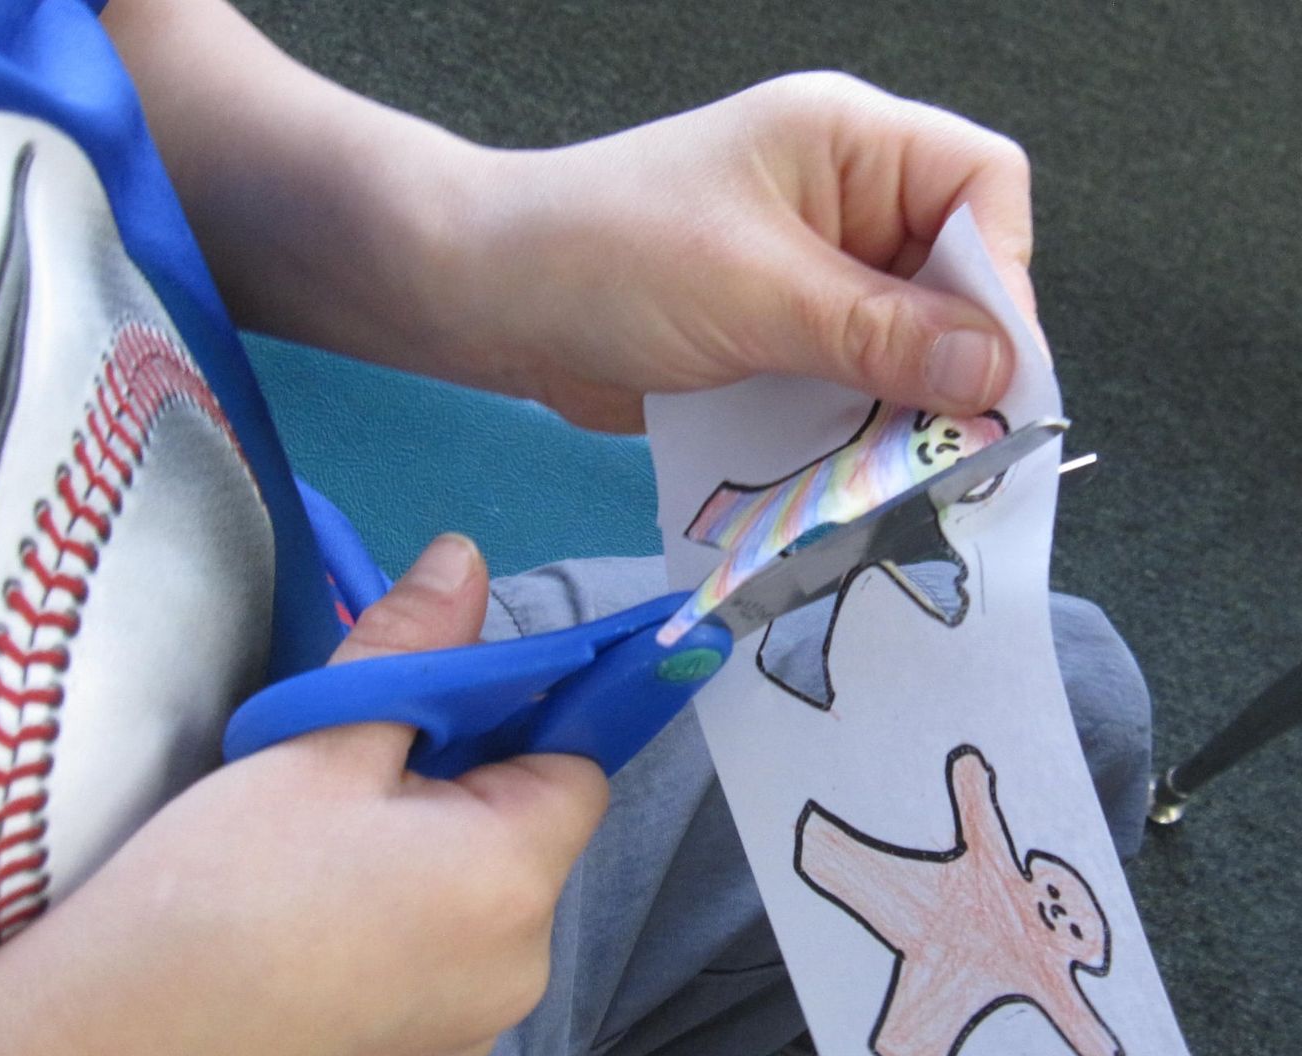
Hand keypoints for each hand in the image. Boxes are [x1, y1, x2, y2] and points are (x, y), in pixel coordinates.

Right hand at [0, 535, 606, 1055]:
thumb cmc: (219, 883)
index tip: (434, 714)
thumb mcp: (319, 740)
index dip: (517, 724)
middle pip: (531, 836)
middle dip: (466, 791)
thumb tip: (468, 554)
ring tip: (323, 861)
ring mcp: (478, 1027)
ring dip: (437, 859)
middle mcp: (526, 965)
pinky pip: (450, 961)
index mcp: (515, 877)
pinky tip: (319, 928)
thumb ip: (413, 644)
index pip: (575, 768)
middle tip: (353, 783)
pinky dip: (411, 927)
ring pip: (487, 899)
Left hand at [450, 74, 1037, 430]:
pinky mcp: (770, 342)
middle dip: (954, 362)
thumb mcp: (756, 292)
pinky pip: (839, 386)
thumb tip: (997, 373)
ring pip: (898, 345)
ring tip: (901, 475)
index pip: (983, 187)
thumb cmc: (607, 257)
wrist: (487, 301)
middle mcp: (841, 204)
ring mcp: (804, 278)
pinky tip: (847, 476)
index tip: (991, 373)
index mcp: (848, 144)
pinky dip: (847, 432)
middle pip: (950, 278)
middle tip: (954, 446)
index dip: (1002, 277)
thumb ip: (878, 333)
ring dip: (899, 410)